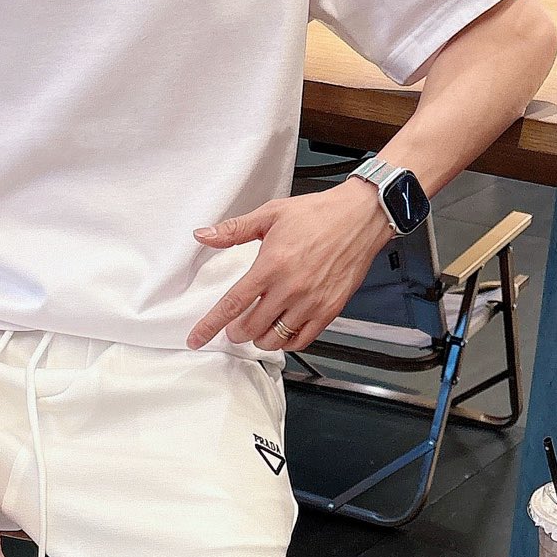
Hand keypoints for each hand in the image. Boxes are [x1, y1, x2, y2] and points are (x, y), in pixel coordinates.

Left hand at [187, 176, 393, 351]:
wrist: (360, 217)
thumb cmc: (318, 215)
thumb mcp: (270, 214)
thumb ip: (234, 230)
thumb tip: (204, 235)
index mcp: (271, 265)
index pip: (232, 304)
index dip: (210, 325)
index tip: (197, 338)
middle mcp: (290, 288)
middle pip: (251, 328)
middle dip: (236, 332)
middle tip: (235, 326)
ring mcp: (311, 302)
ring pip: (274, 339)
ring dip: (260, 339)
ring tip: (259, 327)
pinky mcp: (329, 310)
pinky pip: (301, 341)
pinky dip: (286, 342)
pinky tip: (282, 331)